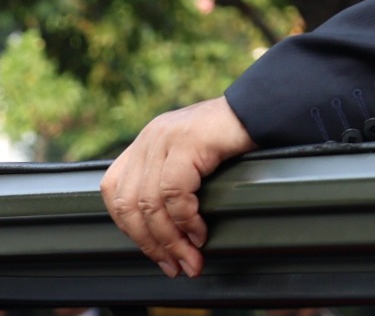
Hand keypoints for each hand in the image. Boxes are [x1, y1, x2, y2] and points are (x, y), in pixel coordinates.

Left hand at [100, 96, 253, 276]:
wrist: (259, 109)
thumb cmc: (230, 139)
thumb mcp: (191, 159)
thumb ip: (171, 184)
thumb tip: (164, 234)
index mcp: (145, 143)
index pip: (115, 191)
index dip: (129, 227)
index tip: (154, 251)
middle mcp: (149, 138)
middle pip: (128, 203)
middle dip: (150, 244)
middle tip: (174, 266)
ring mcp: (164, 138)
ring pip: (150, 204)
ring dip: (171, 240)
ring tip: (191, 258)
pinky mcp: (185, 142)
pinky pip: (175, 193)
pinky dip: (186, 221)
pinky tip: (200, 233)